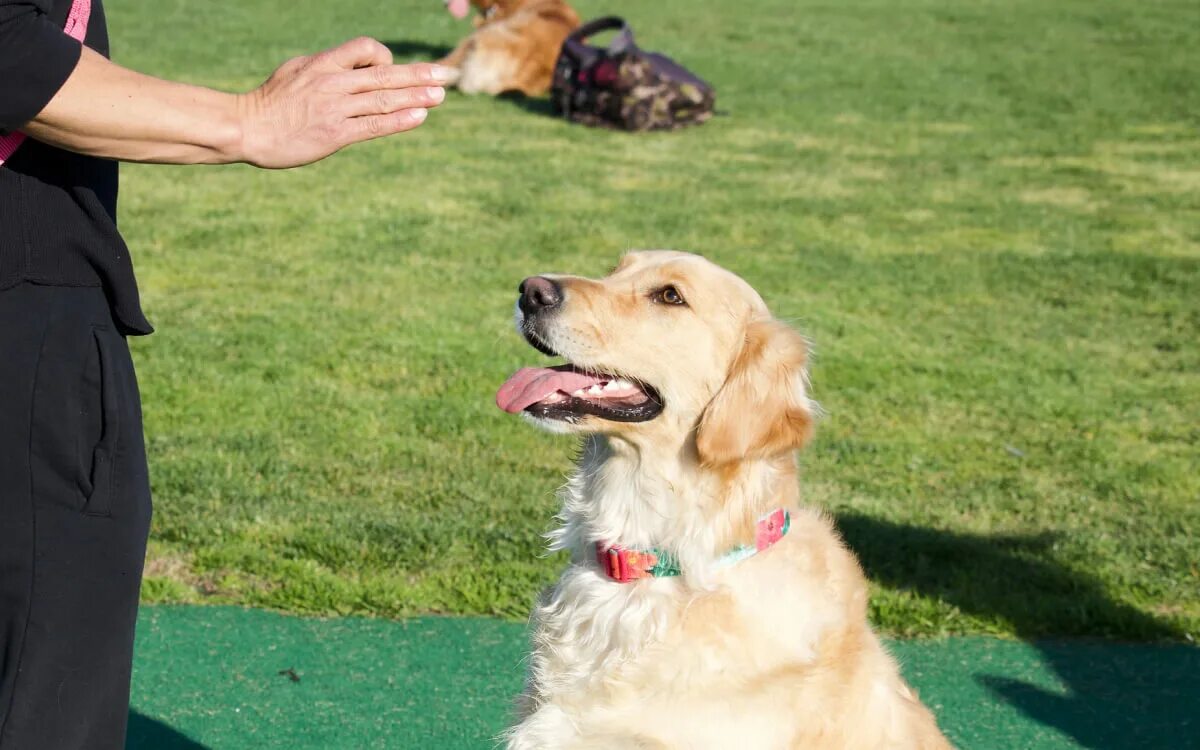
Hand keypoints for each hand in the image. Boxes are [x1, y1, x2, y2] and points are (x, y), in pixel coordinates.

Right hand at [236, 37, 450, 168]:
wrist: (247, 129)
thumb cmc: (269, 102)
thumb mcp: (296, 72)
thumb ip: (325, 69)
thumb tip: (351, 67)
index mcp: (323, 63)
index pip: (365, 48)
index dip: (385, 56)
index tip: (393, 69)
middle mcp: (332, 82)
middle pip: (384, 74)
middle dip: (419, 74)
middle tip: (447, 75)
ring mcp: (335, 108)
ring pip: (384, 98)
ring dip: (417, 97)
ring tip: (441, 95)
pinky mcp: (335, 134)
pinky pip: (374, 125)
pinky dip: (399, 120)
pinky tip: (420, 117)